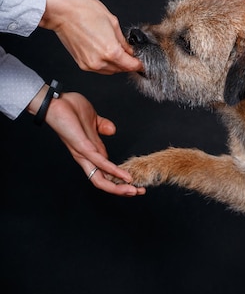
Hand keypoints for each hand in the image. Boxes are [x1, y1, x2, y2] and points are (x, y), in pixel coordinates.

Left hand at [28, 88, 144, 195]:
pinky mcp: (82, 147)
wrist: (56, 101)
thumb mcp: (93, 119)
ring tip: (134, 191)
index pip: (105, 173)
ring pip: (100, 180)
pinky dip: (113, 171)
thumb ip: (103, 126)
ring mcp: (83, 154)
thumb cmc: (70, 109)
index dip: (119, 180)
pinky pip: (100, 162)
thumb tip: (112, 130)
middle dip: (121, 190)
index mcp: (90, 152)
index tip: (135, 183)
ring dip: (118, 188)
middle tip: (139, 192)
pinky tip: (124, 176)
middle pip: (103, 182)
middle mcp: (86, 157)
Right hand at [39, 0, 143, 74]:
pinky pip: (100, 69)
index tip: (142, 62)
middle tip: (129, 52)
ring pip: (111, 71)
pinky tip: (104, 51)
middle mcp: (100, 61)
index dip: (139, 64)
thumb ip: (123, 41)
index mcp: (111, 51)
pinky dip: (105, 63)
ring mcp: (90, 65)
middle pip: (122, 69)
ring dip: (116, 64)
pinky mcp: (82, 64)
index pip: (131, 65)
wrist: (61, 12)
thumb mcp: (112, 22)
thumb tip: (129, 50)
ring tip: (115, 49)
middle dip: (127, 63)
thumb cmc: (84, 10)